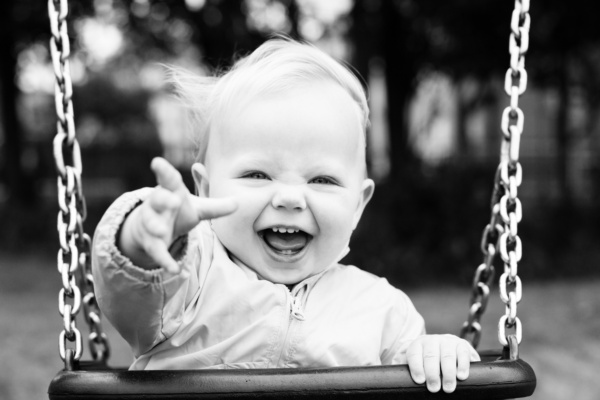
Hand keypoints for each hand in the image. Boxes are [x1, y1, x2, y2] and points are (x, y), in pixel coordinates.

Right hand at [119, 157, 236, 272]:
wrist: (154, 229)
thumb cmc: (178, 211)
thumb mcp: (198, 207)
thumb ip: (216, 205)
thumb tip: (238, 202)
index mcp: (171, 191)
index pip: (168, 179)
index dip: (164, 171)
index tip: (157, 163)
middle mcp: (158, 205)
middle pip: (158, 199)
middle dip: (164, 200)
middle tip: (174, 201)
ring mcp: (151, 223)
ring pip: (150, 223)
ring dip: (156, 227)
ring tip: (162, 232)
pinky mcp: (150, 242)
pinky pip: (156, 251)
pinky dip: (164, 260)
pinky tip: (174, 269)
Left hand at [406, 334, 479, 392]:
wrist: (444, 346)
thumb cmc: (426, 361)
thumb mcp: (415, 362)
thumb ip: (406, 370)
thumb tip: (398, 383)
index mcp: (417, 345)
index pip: (414, 355)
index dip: (416, 368)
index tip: (420, 381)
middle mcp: (431, 341)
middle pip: (431, 356)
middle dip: (432, 374)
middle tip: (434, 388)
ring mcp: (447, 341)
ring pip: (447, 356)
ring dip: (448, 373)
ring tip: (448, 387)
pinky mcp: (461, 344)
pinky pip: (462, 354)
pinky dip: (463, 365)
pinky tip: (461, 376)